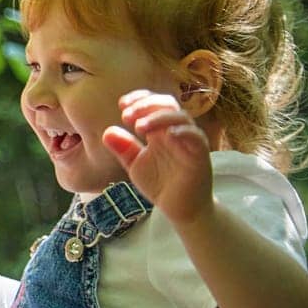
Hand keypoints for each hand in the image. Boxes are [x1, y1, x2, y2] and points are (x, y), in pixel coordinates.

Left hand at [102, 90, 212, 225]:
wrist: (180, 209)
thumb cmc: (160, 184)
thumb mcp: (134, 165)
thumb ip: (123, 148)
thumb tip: (107, 131)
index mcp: (159, 131)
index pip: (153, 104)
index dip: (139, 98)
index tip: (122, 104)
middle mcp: (175, 132)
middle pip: (167, 104)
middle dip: (145, 105)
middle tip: (126, 116)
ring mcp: (189, 142)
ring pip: (181, 116)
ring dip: (158, 116)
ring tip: (139, 126)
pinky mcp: (200, 155)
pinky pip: (196, 136)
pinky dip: (183, 131)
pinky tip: (167, 134)